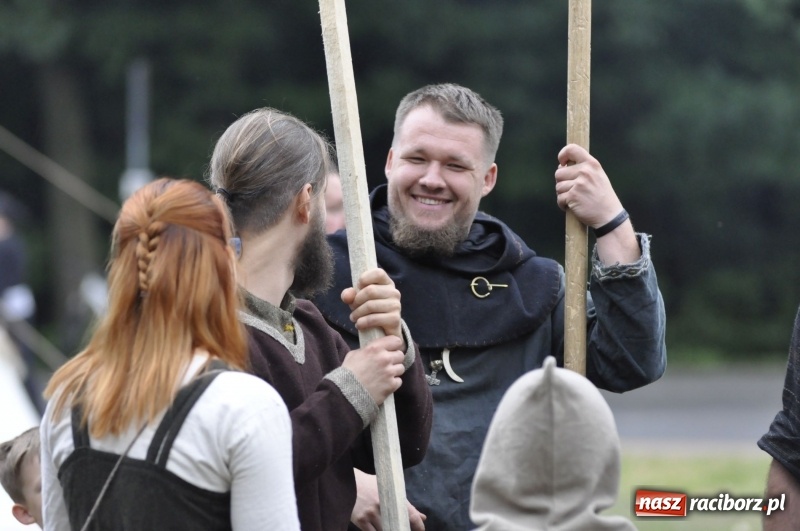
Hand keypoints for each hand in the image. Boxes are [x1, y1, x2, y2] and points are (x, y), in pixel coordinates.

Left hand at [341, 268, 404, 347]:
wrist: (383, 331)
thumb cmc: (370, 310)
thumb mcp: (358, 299)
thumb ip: (350, 294)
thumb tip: (347, 296)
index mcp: (386, 283)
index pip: (378, 273)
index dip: (364, 279)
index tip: (357, 288)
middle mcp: (394, 292)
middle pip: (370, 291)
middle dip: (356, 301)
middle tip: (352, 308)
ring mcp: (396, 306)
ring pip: (370, 305)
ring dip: (357, 313)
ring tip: (354, 318)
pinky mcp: (394, 319)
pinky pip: (374, 318)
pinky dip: (362, 322)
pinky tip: (359, 325)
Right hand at [341, 335, 405, 404]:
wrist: (347, 393)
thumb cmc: (348, 373)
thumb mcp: (354, 354)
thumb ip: (367, 350)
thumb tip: (374, 349)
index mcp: (375, 348)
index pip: (396, 340)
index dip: (394, 345)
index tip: (391, 349)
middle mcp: (384, 358)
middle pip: (400, 355)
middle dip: (395, 359)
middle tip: (387, 364)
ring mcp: (389, 372)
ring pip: (401, 368)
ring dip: (394, 371)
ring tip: (385, 375)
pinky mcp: (392, 385)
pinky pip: (399, 381)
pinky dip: (393, 383)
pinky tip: (384, 384)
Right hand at [351, 469, 426, 530]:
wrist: (347, 481)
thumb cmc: (369, 484)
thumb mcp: (388, 488)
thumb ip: (405, 503)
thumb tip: (422, 516)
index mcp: (393, 495)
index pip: (412, 514)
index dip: (419, 526)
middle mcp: (384, 505)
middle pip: (399, 526)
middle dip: (402, 529)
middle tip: (403, 528)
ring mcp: (371, 513)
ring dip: (390, 530)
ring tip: (391, 527)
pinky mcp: (360, 520)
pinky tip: (379, 529)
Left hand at [555, 144, 639, 263]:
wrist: (609, 216)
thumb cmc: (602, 197)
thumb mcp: (598, 176)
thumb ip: (582, 169)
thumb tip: (561, 166)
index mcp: (592, 164)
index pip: (572, 149)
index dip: (563, 154)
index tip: (561, 162)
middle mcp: (585, 172)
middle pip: (559, 173)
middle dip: (562, 183)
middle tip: (573, 190)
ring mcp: (579, 184)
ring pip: (558, 187)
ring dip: (563, 195)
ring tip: (576, 199)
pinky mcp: (572, 196)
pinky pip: (559, 198)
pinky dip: (563, 204)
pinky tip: (573, 206)